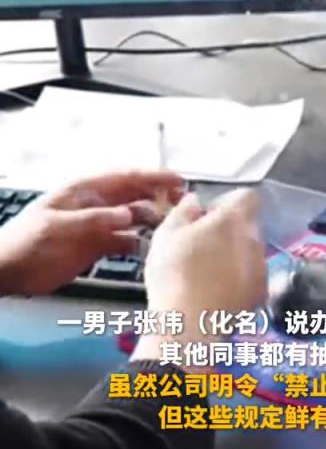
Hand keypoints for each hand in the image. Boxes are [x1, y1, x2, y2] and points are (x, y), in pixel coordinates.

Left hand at [0, 171, 184, 296]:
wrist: (9, 271)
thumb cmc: (27, 242)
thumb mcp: (58, 226)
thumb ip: (94, 219)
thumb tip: (129, 214)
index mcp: (85, 191)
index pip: (125, 178)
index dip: (153, 177)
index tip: (178, 180)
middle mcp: (96, 204)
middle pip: (134, 195)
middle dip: (160, 196)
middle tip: (185, 203)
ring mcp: (98, 226)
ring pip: (133, 217)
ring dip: (153, 219)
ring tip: (176, 225)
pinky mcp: (97, 247)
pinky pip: (125, 241)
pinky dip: (140, 242)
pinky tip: (155, 247)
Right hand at [135, 189, 265, 357]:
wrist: (190, 324)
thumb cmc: (174, 272)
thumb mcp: (167, 234)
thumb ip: (184, 211)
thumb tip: (196, 200)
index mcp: (233, 219)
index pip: (248, 196)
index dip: (228, 202)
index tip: (208, 216)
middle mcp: (254, 239)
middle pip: (248, 224)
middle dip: (230, 229)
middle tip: (202, 245)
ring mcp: (261, 268)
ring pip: (251, 251)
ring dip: (235, 254)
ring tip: (208, 272)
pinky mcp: (261, 293)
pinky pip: (253, 275)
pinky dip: (240, 278)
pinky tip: (218, 291)